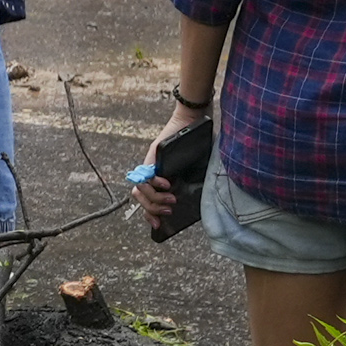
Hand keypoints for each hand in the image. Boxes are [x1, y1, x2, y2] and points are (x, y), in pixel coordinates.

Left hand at [132, 103, 209, 241]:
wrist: (192, 120)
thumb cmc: (197, 144)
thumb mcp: (195, 169)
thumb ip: (194, 182)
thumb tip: (206, 200)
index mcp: (161, 179)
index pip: (146, 200)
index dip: (150, 214)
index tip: (158, 225)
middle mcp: (151, 173)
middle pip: (139, 198)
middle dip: (153, 209)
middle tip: (169, 210)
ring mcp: (149, 165)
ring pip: (139, 190)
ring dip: (154, 199)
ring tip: (171, 199)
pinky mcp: (151, 157)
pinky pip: (144, 175)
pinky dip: (154, 183)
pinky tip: (166, 184)